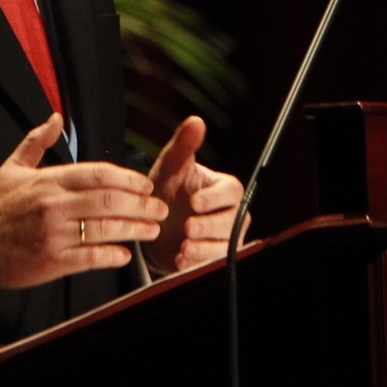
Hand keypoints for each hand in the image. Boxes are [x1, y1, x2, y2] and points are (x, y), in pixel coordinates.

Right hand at [0, 114, 167, 288]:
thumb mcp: (12, 167)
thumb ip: (38, 141)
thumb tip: (56, 118)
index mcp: (49, 181)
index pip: (99, 174)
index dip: (128, 179)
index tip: (145, 185)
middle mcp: (55, 205)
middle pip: (110, 200)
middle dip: (141, 204)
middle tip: (159, 208)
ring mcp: (54, 234)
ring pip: (106, 228)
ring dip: (135, 228)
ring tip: (152, 230)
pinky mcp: (52, 261)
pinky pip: (91, 257)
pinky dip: (113, 255)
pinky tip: (125, 253)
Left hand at [145, 116, 246, 272]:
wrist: (155, 222)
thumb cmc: (169, 189)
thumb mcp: (171, 166)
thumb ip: (184, 145)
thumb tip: (195, 121)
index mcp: (224, 189)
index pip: (231, 192)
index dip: (214, 198)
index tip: (194, 202)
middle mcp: (230, 214)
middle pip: (231, 222)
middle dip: (209, 226)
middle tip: (187, 227)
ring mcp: (223, 238)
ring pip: (224, 247)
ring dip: (204, 250)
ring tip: (183, 249)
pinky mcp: (213, 258)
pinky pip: (212, 264)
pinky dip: (196, 265)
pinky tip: (180, 262)